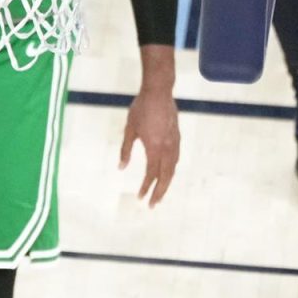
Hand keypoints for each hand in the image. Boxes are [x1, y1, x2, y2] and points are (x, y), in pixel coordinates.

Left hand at [120, 85, 179, 206]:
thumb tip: (121, 168)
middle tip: (153, 205)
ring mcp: (174, 142)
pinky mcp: (177, 137)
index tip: (140, 198)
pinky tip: (167, 173)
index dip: (146, 187)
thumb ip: (126, 150)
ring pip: (172, 168)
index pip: (151, 174)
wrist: (159, 91)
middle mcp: (167, 148)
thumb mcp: (129, 130)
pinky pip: (176, 159)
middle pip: (165, 176)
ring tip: (160, 193)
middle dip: (159, 192)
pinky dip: (171, 170)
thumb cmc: (141, 109)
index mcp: (154, 147)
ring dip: (167, 183)